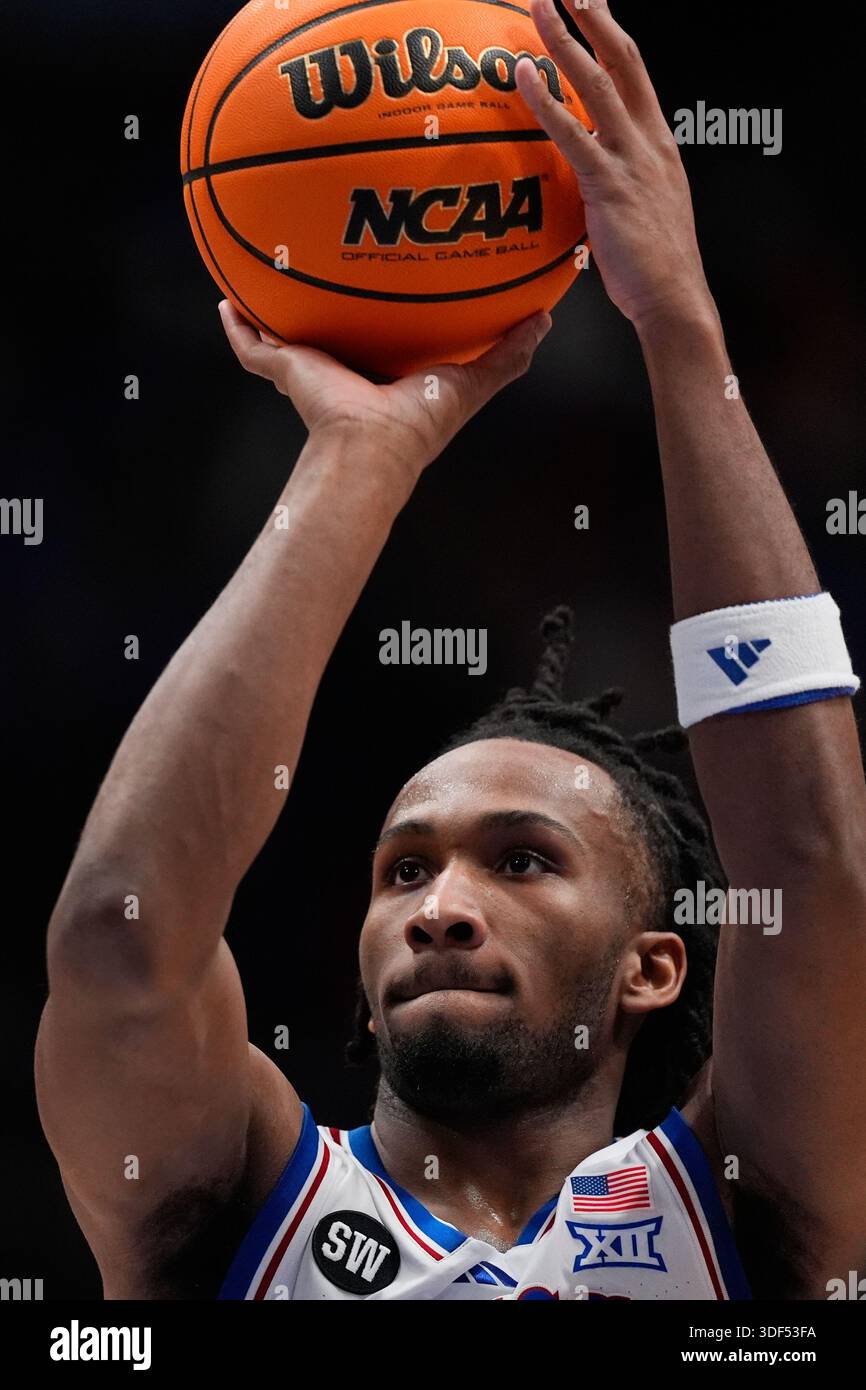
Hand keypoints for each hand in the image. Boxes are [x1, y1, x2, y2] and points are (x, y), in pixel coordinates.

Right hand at [218, 301, 551, 482]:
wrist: (373, 447)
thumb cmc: (419, 423)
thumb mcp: (473, 383)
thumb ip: (506, 356)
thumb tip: (543, 321)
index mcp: (384, 372)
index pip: (383, 336)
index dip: (385, 311)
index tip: (387, 278)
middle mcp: (345, 368)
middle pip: (331, 329)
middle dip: (325, 304)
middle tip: (325, 260)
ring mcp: (311, 369)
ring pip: (285, 336)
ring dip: (273, 309)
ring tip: (263, 271)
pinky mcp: (287, 370)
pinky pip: (253, 347)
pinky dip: (237, 327)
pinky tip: (226, 302)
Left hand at [515, 0, 717, 331]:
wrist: (674, 298)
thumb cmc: (657, 268)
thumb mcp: (646, 211)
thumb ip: (624, 182)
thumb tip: (594, 175)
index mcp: (660, 144)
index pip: (636, 73)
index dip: (613, 35)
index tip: (593, 4)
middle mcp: (649, 141)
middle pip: (621, 60)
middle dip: (591, 17)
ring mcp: (631, 160)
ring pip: (596, 83)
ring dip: (563, 39)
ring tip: (537, 5)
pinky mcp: (609, 185)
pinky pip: (572, 132)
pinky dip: (547, 98)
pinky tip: (525, 73)